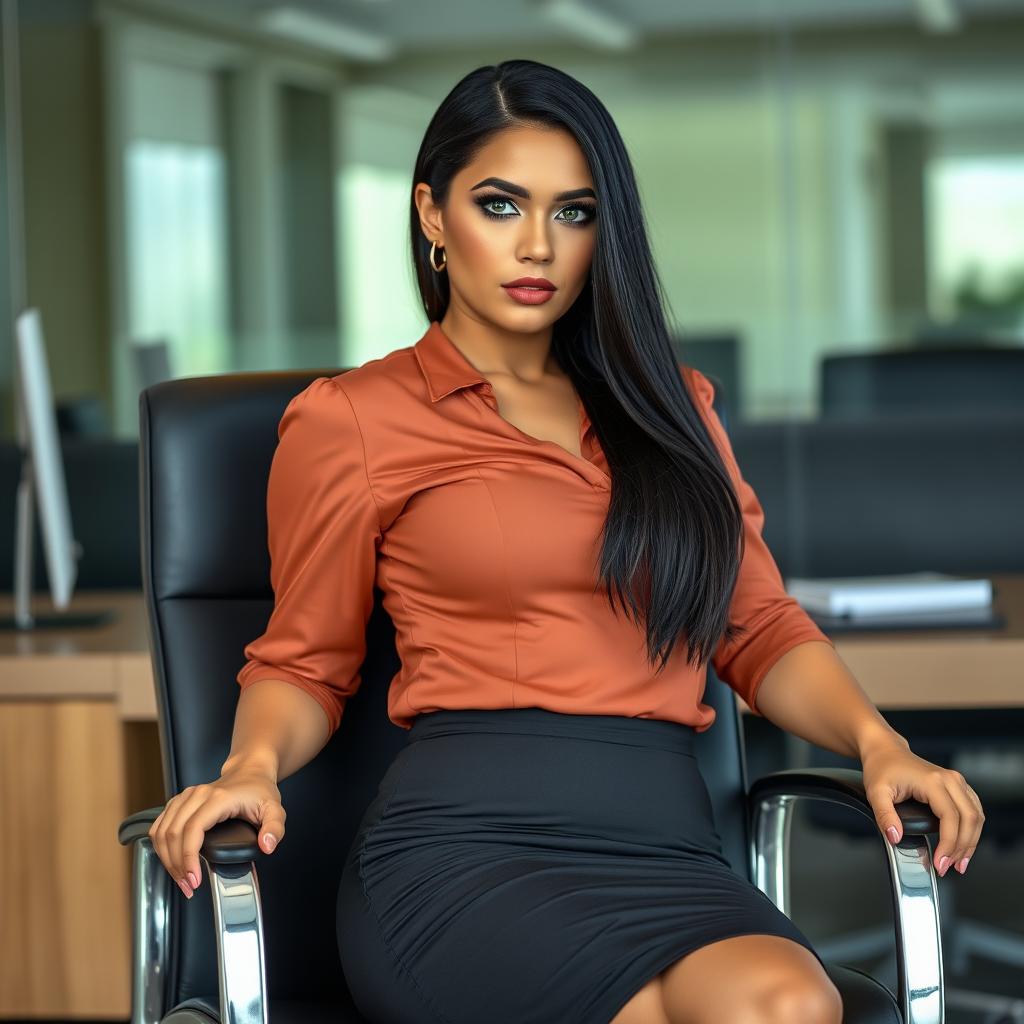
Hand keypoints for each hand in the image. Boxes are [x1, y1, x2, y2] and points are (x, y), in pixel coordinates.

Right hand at [148, 766, 286, 898]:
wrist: (249, 772)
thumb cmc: (259, 790)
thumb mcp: (275, 809)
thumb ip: (275, 828)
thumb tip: (267, 845)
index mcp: (218, 798)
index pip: (193, 829)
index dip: (189, 858)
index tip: (194, 880)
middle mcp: (197, 795)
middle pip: (173, 834)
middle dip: (177, 865)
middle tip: (188, 886)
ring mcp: (185, 797)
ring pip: (162, 831)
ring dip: (166, 859)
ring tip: (181, 879)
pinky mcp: (178, 802)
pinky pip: (159, 827)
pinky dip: (161, 848)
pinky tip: (171, 862)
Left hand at [861, 741, 984, 876]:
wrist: (885, 750)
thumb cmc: (881, 768)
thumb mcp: (875, 792)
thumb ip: (884, 816)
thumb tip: (895, 838)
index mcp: (933, 781)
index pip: (951, 819)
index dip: (949, 845)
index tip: (940, 863)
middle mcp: (950, 779)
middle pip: (970, 819)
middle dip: (962, 848)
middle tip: (950, 868)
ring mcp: (956, 781)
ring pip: (976, 816)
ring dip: (970, 842)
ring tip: (958, 863)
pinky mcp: (957, 785)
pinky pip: (973, 811)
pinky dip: (971, 830)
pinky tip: (962, 846)